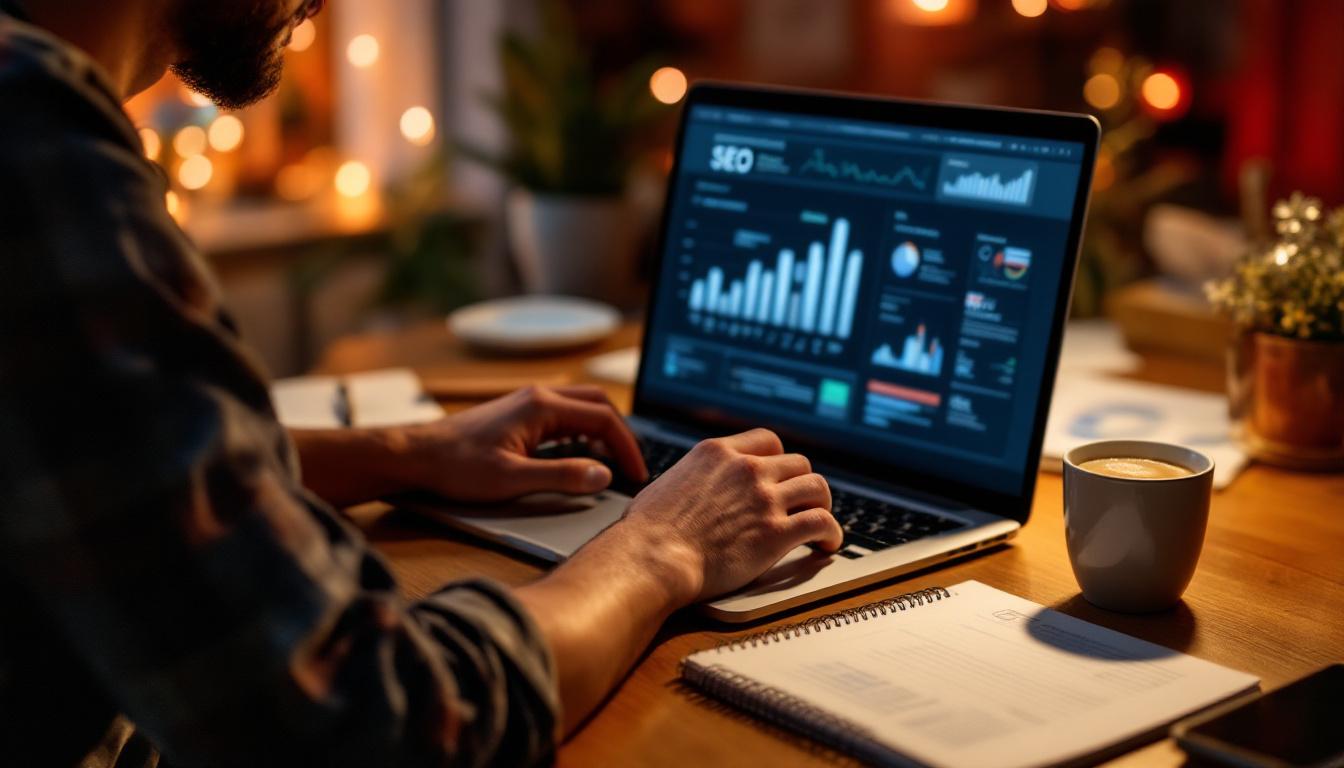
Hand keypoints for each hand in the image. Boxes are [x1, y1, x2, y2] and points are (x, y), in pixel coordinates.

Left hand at [387, 385, 647, 502]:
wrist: (415, 456)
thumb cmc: (457, 467)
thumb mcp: (512, 479)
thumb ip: (562, 477)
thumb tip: (603, 476)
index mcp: (542, 406)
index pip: (603, 419)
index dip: (626, 447)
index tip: (636, 474)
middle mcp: (538, 397)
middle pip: (597, 405)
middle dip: (620, 435)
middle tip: (631, 466)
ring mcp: (527, 404)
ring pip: (580, 408)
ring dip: (601, 432)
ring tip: (611, 463)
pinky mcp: (517, 416)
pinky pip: (562, 417)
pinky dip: (581, 434)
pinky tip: (578, 457)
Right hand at [612, 428, 842, 602]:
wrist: (651, 557)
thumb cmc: (647, 530)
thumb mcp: (667, 483)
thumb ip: (691, 478)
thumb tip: (689, 488)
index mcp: (717, 453)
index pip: (767, 440)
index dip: (779, 459)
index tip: (780, 474)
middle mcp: (746, 469)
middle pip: (798, 463)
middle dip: (801, 483)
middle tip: (800, 502)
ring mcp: (764, 499)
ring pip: (817, 487)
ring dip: (822, 504)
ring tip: (820, 519)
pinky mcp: (776, 532)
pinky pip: (821, 522)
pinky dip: (831, 532)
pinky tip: (828, 543)